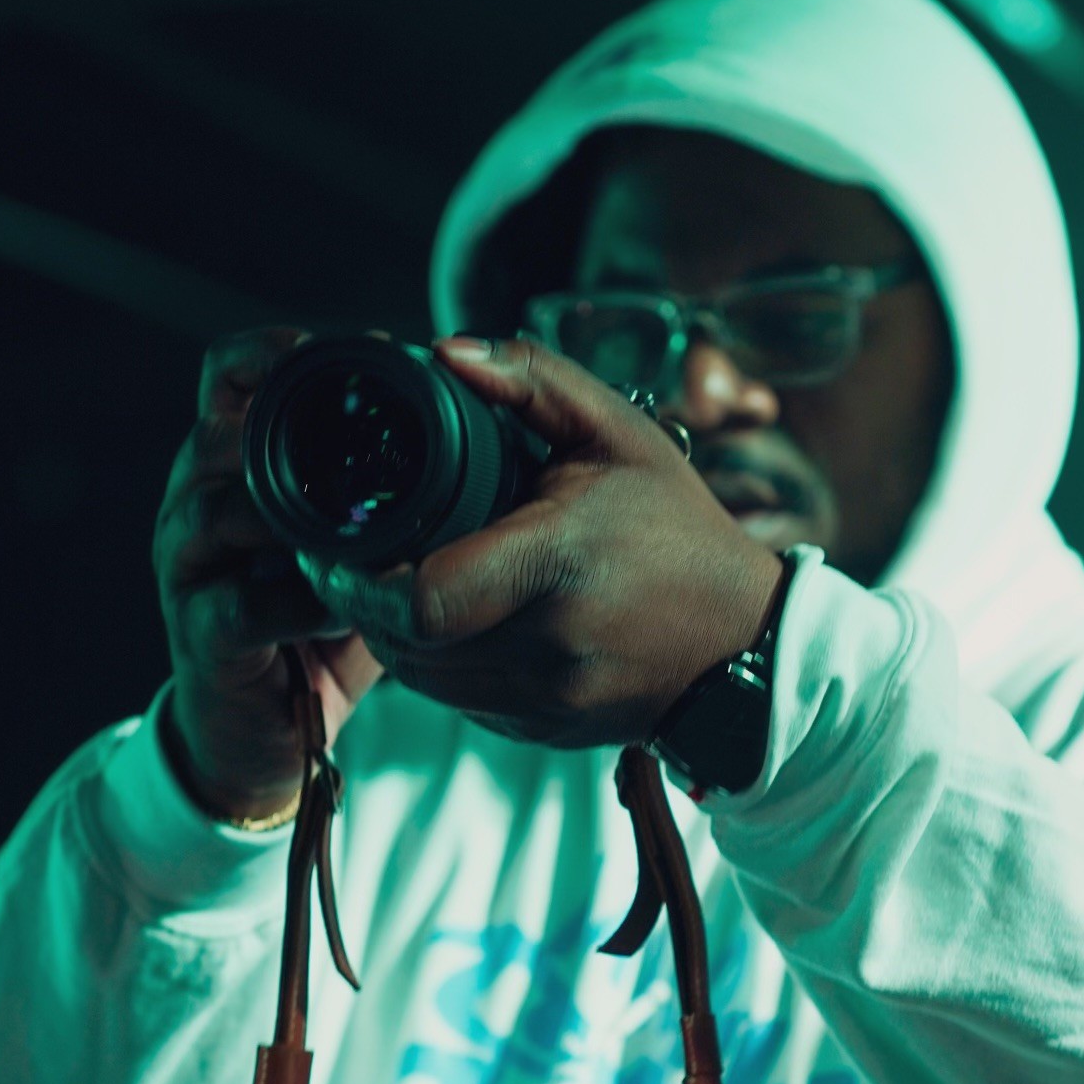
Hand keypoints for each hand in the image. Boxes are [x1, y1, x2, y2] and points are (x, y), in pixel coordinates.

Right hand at [153, 328, 384, 818]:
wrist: (264, 730)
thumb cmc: (315, 623)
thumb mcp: (359, 543)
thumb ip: (391, 486)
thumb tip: (476, 419)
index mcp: (234, 462)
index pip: (231, 372)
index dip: (280, 351)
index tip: (366, 354)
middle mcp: (197, 499)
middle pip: (220, 430)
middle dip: (293, 424)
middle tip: (374, 432)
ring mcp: (189, 566)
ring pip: (221, 508)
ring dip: (295, 512)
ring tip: (363, 525)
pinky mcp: (201, 633)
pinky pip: (242, 604)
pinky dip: (300, 600)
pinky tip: (347, 602)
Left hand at [301, 336, 785, 750]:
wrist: (744, 640)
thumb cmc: (677, 528)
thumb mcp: (619, 433)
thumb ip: (532, 381)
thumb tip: (446, 352)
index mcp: (557, 562)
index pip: (422, 596)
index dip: (361, 582)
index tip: (339, 550)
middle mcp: (550, 643)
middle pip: (408, 642)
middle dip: (365, 605)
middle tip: (352, 563)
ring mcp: (548, 699)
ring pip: (425, 680)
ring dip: (398, 637)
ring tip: (398, 588)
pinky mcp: (545, 732)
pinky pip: (461, 703)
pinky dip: (442, 667)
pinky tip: (454, 626)